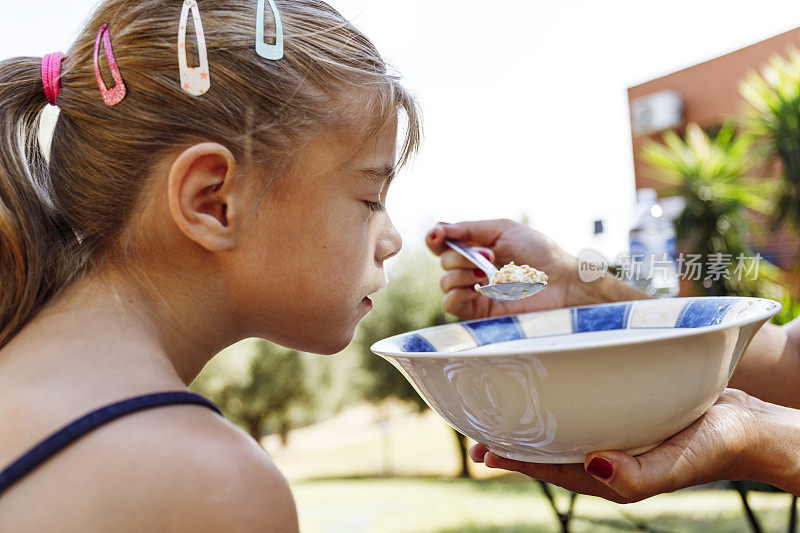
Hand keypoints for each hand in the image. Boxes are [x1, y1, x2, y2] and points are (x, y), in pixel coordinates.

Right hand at [425, 219, 579, 319]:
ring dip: (464, 273)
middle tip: (490, 256)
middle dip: (462, 256)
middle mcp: (472, 269)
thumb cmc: (539, 253)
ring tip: (490, 274)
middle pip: (443, 261)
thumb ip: (469, 228)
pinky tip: (481, 288)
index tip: (439, 235)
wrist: (561, 282)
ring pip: (445, 281)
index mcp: (476, 248)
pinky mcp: (479, 312)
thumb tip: (438, 228)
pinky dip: (459, 293)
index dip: (435, 238)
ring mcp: (475, 291)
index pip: (442, 243)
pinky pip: (450, 303)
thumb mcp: (504, 229)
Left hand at [470, 389, 770, 502]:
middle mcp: (606, 453)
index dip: (515, 460)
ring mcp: (615, 431)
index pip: (550, 468)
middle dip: (513, 440)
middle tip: (476, 424)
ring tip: (500, 403)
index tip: (482, 449)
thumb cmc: (717, 447)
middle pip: (549, 448)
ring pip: (564, 425)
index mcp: (610, 474)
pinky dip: (564, 397)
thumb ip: (636, 475)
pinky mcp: (626, 408)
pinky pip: (587, 403)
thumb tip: (590, 465)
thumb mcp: (678, 464)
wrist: (751, 426)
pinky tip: (550, 382)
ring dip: (533, 416)